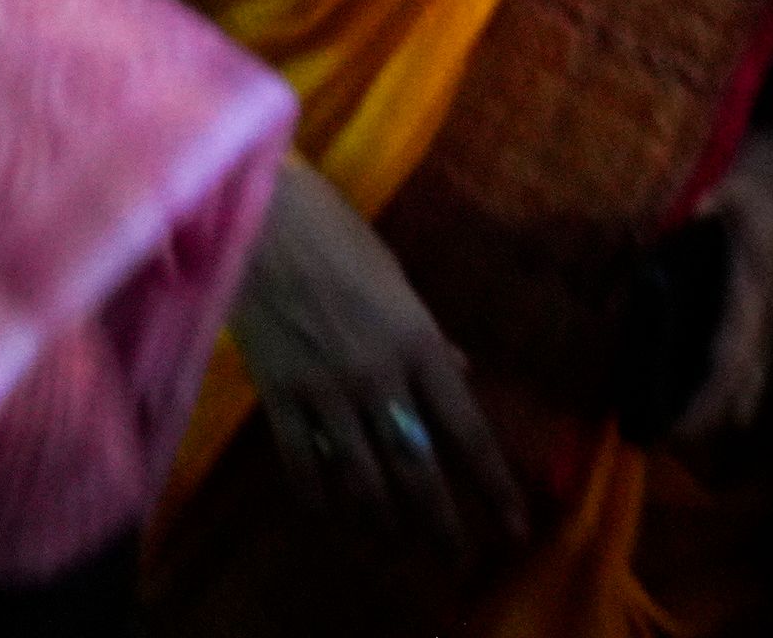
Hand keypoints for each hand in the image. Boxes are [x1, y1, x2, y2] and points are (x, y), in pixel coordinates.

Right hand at [230, 161, 531, 561]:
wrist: (259, 212)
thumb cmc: (333, 230)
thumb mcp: (395, 276)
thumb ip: (426, 335)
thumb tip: (459, 372)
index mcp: (419, 341)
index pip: (467, 429)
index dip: (494, 484)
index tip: (514, 527)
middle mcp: (380, 375)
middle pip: (418, 468)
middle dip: (441, 523)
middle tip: (456, 560)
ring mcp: (326, 388)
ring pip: (362, 476)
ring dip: (384, 520)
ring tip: (397, 544)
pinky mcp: (278, 392)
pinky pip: (302, 462)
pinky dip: (318, 496)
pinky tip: (330, 514)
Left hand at [673, 121, 772, 442]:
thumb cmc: (758, 172)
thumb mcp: (722, 181)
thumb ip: (693, 207)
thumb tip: (659, 234)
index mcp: (757, 286)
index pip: (734, 359)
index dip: (706, 402)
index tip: (674, 433)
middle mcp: (772, 312)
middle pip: (747, 387)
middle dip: (708, 421)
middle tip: (656, 438)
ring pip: (753, 381)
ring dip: (718, 409)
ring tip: (667, 425)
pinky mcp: (772, 312)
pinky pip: (752, 363)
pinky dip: (724, 386)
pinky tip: (688, 389)